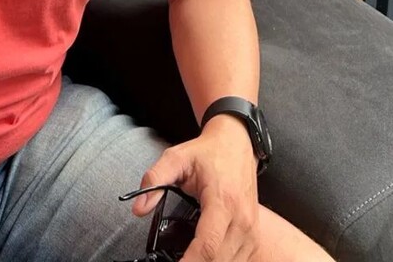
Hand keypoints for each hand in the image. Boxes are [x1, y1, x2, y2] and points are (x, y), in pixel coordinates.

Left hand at [132, 116, 260, 260]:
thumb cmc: (209, 152)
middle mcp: (242, 219)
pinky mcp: (254, 234)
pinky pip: (241, 260)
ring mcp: (251, 228)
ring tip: (189, 258)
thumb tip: (138, 208)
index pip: (208, 245)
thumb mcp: (176, 157)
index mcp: (223, 201)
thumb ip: (154, 180)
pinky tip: (208, 257)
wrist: (237, 143)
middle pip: (219, 261)